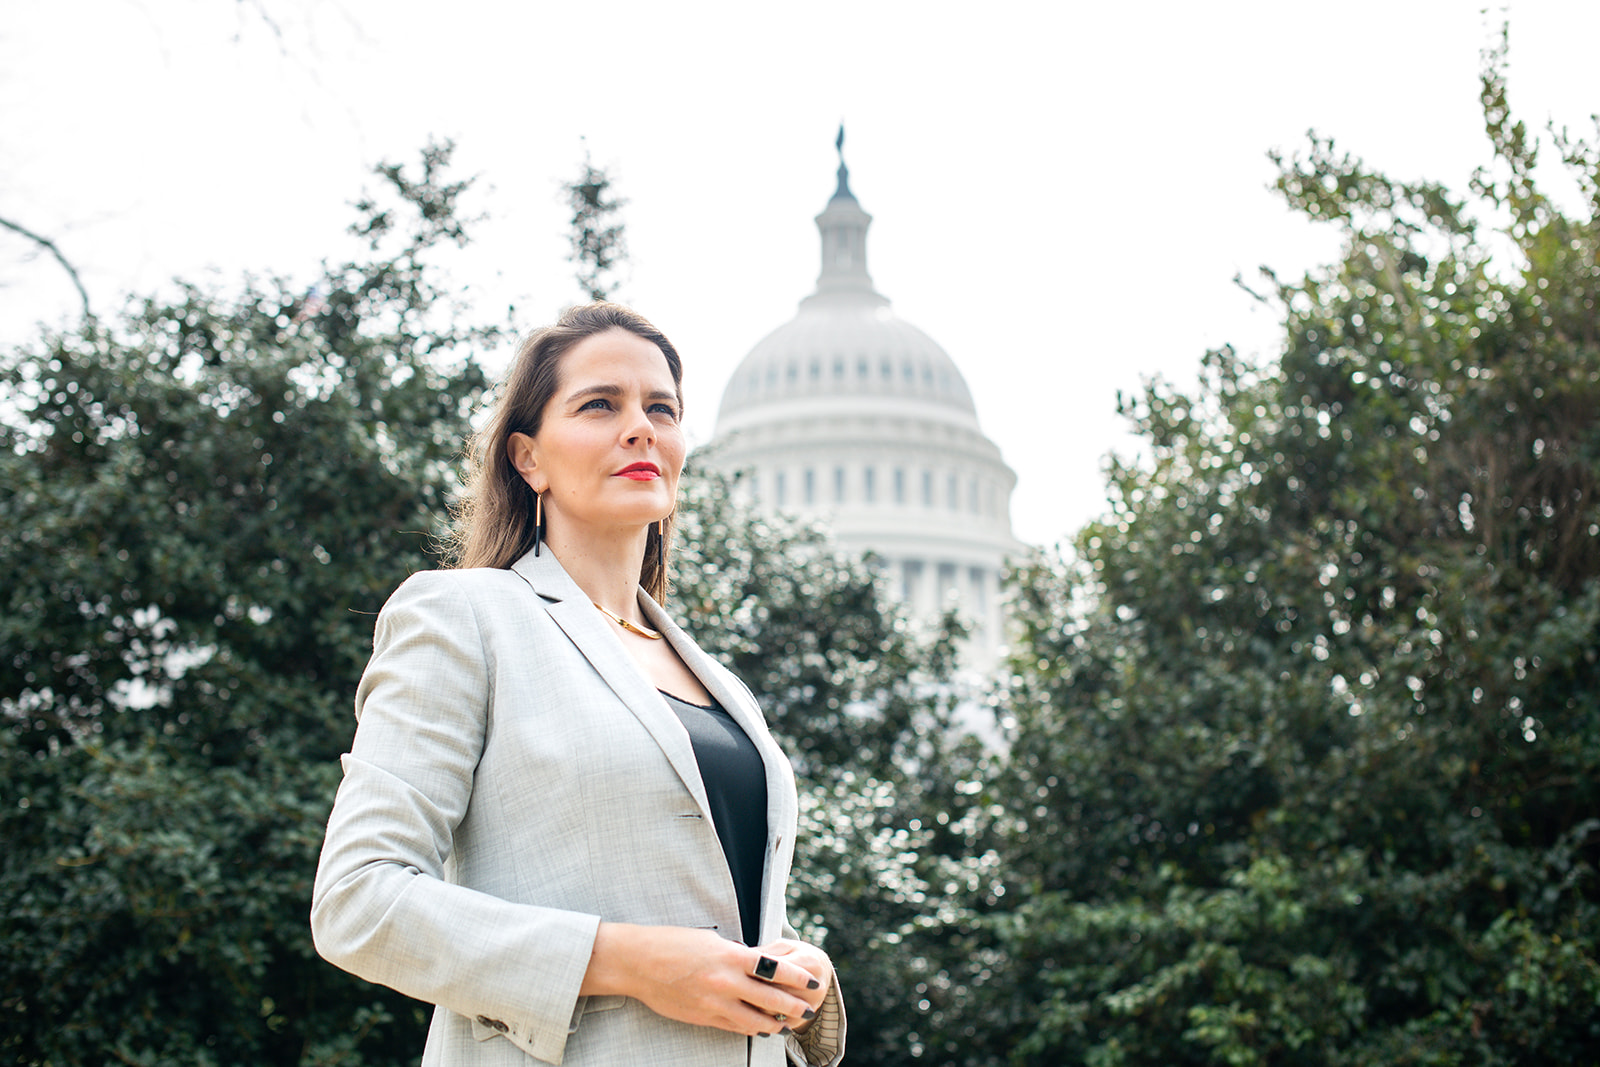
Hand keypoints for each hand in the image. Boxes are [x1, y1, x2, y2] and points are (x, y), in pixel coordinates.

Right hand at [581, 924, 819, 1037]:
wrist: (639, 962)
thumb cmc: (673, 944)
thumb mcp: (710, 942)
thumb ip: (735, 955)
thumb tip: (756, 963)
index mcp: (731, 957)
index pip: (775, 969)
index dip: (797, 977)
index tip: (812, 980)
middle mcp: (726, 982)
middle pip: (771, 998)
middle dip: (794, 1005)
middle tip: (809, 1008)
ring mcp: (714, 1003)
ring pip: (754, 1020)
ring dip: (774, 1023)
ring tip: (787, 1023)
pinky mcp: (702, 1017)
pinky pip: (733, 1027)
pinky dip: (750, 1028)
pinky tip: (759, 1029)